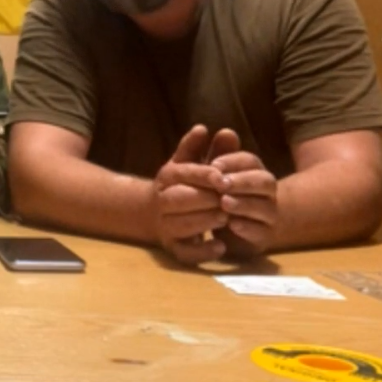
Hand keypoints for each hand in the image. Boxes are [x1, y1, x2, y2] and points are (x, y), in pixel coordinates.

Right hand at [152, 125, 231, 264]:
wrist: (154, 213)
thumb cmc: (179, 184)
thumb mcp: (186, 163)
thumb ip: (196, 147)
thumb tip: (202, 128)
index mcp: (166, 177)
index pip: (183, 173)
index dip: (203, 174)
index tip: (222, 177)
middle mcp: (161, 202)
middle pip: (179, 199)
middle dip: (205, 199)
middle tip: (228, 199)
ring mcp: (165, 227)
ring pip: (181, 226)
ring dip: (205, 221)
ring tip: (226, 217)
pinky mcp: (172, 248)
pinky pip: (184, 254)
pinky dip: (203, 252)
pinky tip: (221, 246)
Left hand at [206, 128, 278, 258]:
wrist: (236, 228)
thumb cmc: (221, 194)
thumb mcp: (214, 174)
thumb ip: (217, 152)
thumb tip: (225, 131)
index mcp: (253, 171)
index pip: (250, 160)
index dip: (233, 161)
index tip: (213, 165)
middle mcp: (266, 191)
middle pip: (264, 180)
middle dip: (242, 181)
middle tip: (220, 184)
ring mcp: (268, 213)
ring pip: (265, 206)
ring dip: (244, 204)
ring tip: (224, 203)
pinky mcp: (264, 236)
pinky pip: (261, 231)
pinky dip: (248, 228)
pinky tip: (232, 224)